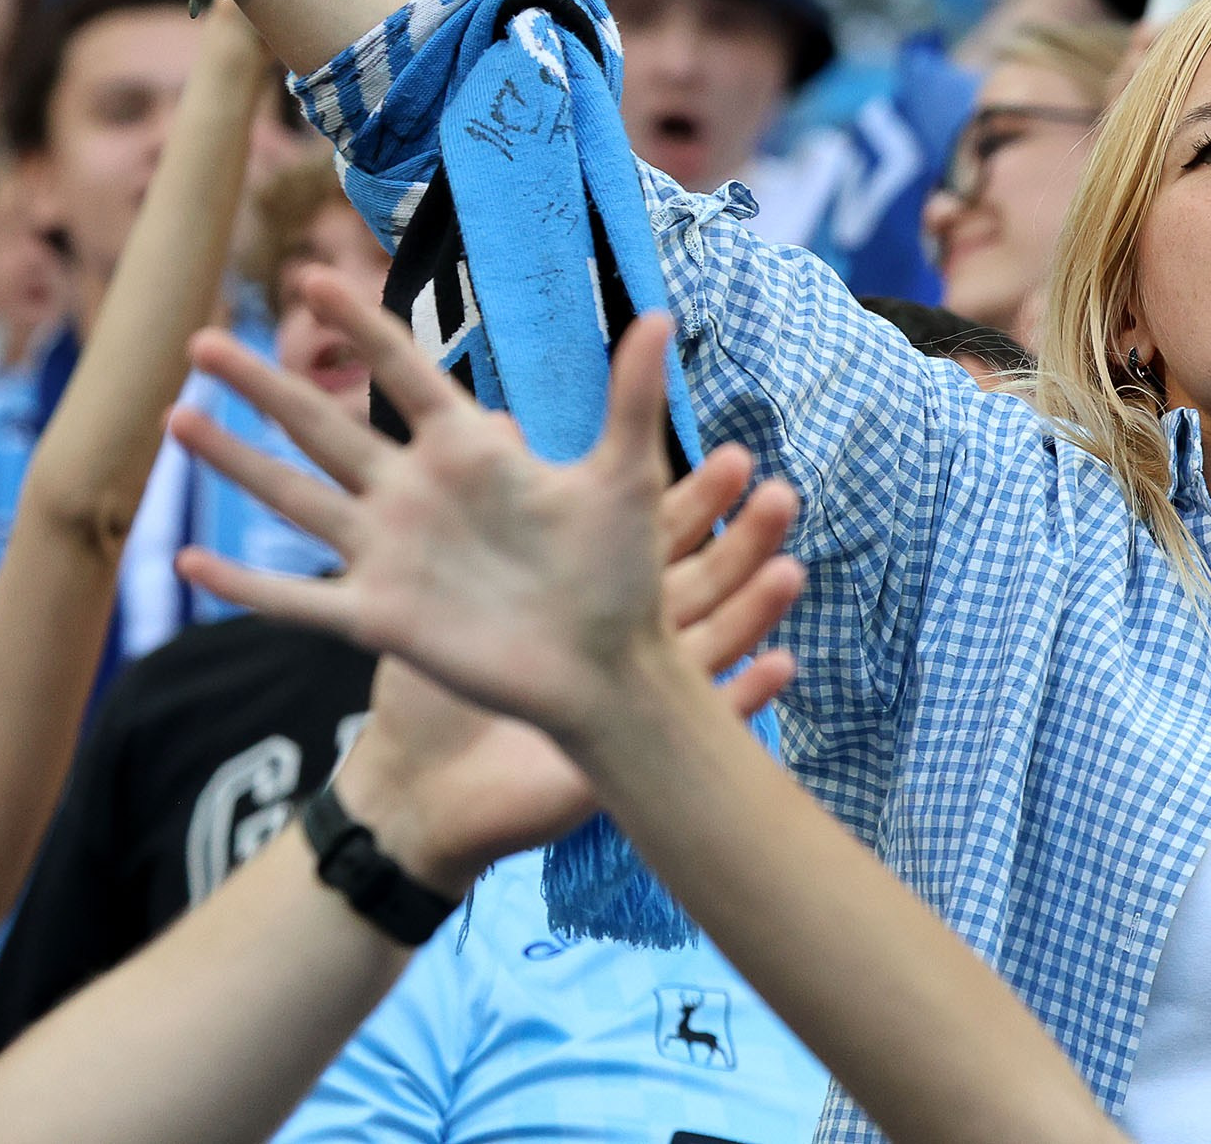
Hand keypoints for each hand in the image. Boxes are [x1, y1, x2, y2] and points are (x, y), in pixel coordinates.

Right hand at [170, 267, 800, 772]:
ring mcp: (390, 554)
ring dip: (234, 461)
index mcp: (468, 451)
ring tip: (174, 417)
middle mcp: (415, 494)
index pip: (400, 372)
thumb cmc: (622, 574)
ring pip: (294, 498)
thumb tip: (663, 315)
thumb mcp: (628, 476)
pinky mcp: (379, 617)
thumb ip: (631, 397)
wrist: (608, 669)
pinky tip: (189, 559)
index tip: (310, 275)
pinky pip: (298, 600)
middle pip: (320, 425)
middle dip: (262, 383)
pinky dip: (245, 585)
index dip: (356, 325)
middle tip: (200, 338)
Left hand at [311, 455, 803, 896]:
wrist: (418, 791)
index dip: (696, 502)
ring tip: (791, 573)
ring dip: (755, 608)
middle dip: (742, 543)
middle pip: (697, 583)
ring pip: (709, 642)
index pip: (653, 539)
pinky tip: (783, 669)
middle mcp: (616, 642)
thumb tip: (496, 418)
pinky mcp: (629, 751)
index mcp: (583, 598)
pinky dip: (745, 697)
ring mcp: (628, 697)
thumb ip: (488, 510)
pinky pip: (698, 723)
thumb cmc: (432, 690)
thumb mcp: (448, 585)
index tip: (735, 458)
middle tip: (781, 496)